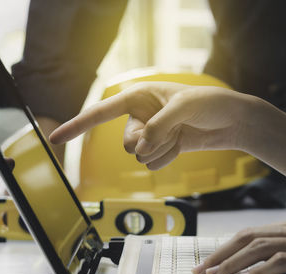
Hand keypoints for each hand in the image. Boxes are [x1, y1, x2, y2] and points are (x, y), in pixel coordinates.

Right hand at [49, 82, 258, 169]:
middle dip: (146, 143)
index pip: (101, 112)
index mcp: (137, 96)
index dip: (77, 125)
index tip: (53, 137)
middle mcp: (140, 116)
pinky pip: (153, 165)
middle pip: (124, 143)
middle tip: (168, 131)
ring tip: (179, 135)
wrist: (232, 120)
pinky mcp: (163, 148)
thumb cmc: (210, 103)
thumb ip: (157, 128)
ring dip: (160, 151)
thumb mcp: (183, 107)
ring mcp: (151, 134)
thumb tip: (140, 150)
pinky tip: (181, 146)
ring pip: (139, 156)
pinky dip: (167, 159)